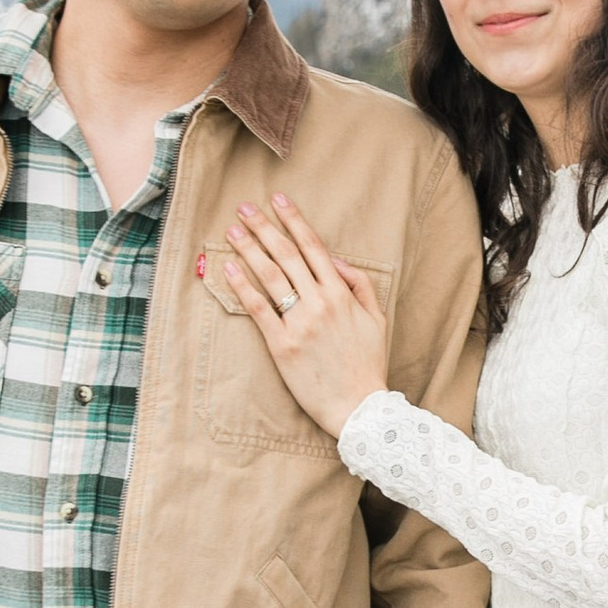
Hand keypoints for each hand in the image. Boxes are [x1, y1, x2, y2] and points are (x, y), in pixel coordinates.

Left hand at [216, 193, 390, 439]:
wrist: (359, 406)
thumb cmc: (367, 364)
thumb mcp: (376, 319)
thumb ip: (359, 285)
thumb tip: (336, 260)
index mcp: (341, 293)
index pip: (313, 247)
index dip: (294, 220)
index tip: (279, 200)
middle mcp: (319, 303)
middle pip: (286, 255)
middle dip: (264, 227)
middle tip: (245, 208)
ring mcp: (299, 323)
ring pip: (270, 276)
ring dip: (250, 248)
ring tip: (233, 230)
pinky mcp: (281, 345)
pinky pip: (258, 309)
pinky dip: (243, 286)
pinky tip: (230, 268)